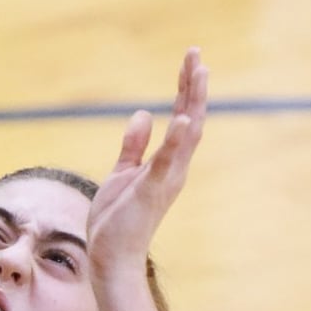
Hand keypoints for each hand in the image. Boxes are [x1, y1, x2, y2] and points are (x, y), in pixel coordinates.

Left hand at [87, 47, 207, 275]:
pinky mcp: (152, 190)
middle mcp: (174, 167)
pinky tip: (183, 118)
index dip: (186, 88)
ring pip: (187, 134)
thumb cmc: (117, 220)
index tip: (190, 60)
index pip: (182, 117)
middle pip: (192, 118)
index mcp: (167, 162)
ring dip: (193, 102)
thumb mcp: (122, 173)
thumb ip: (134, 146)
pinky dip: (177, 140)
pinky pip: (167, 161)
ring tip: (198, 72)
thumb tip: (144, 114)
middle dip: (193, 86)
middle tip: (196, 54)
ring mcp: (166, 178)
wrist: (111, 256)